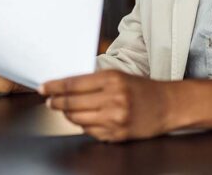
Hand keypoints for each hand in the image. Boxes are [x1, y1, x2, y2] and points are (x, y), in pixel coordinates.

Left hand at [40, 70, 173, 141]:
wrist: (168, 105)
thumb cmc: (143, 89)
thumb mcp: (119, 76)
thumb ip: (94, 81)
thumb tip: (66, 86)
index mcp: (112, 79)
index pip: (73, 83)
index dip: (54, 87)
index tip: (44, 88)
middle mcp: (113, 99)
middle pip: (72, 102)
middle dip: (56, 102)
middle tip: (49, 100)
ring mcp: (115, 119)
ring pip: (77, 119)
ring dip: (67, 114)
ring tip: (65, 109)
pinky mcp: (116, 135)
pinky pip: (89, 131)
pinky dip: (82, 125)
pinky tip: (83, 118)